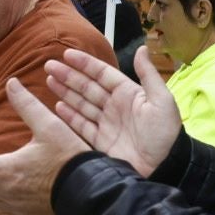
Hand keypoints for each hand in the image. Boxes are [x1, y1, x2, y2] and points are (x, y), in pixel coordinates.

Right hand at [47, 46, 179, 175]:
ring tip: (49, 81)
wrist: (164, 167)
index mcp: (128, 93)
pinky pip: (81, 125)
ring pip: (81, 104)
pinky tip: (57, 106)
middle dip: (68, 76)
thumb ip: (148, 75)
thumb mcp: (162, 100)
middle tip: (49, 66)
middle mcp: (114, 106)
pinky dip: (69, 116)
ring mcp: (106, 124)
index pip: (102, 74)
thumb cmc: (165, 132)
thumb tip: (141, 48)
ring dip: (65, 92)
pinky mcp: (100, 142)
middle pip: (87, 87)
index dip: (85, 64)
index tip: (67, 54)